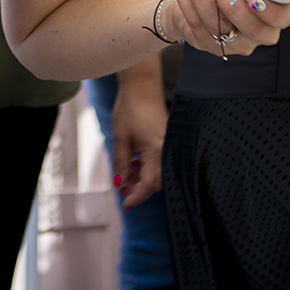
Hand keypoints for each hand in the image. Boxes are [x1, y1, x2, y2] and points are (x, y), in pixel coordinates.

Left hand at [111, 67, 166, 207]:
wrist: (142, 86)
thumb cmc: (131, 108)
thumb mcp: (121, 138)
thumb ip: (122, 163)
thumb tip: (120, 184)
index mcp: (157, 150)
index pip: (149, 184)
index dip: (137, 196)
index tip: (125, 203)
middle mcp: (168, 149)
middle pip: (157, 182)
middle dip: (139, 188)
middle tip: (121, 187)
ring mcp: (169, 144)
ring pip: (159, 172)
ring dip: (143, 177)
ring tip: (126, 174)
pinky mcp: (168, 140)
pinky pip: (161, 161)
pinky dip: (148, 167)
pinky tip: (135, 163)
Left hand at [168, 0, 289, 57]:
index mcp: (274, 11)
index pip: (282, 17)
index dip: (271, 10)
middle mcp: (260, 32)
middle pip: (255, 31)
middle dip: (233, 7)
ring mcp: (237, 44)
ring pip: (222, 30)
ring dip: (202, 1)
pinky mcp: (213, 47)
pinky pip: (199, 30)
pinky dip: (187, 4)